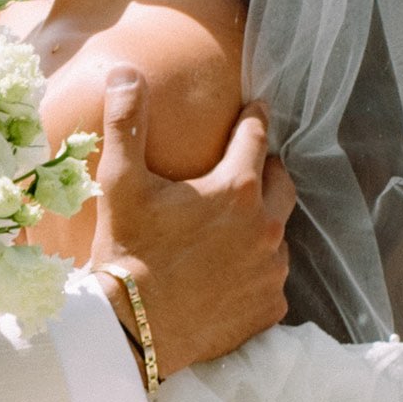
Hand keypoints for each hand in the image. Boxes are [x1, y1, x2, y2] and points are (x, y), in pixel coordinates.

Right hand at [86, 69, 291, 376]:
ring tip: (233, 227)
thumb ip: (128, 121)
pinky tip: (231, 271)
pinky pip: (272, 277)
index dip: (254, 119)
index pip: (257, 137)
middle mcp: (266, 226)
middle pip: (281, 182)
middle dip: (266, 169)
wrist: (131, 329)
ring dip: (261, 223)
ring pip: (278, 232)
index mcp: (237, 188)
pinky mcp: (269, 306)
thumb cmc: (126, 250)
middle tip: (246, 168)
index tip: (256, 110)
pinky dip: (256, 270)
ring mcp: (272, 270)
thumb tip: (127, 72)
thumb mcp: (121, 181)